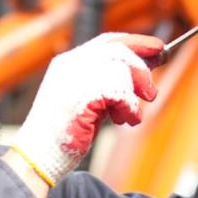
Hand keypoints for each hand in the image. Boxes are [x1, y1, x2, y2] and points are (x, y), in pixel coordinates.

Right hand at [11, 33, 162, 185]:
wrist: (39, 155)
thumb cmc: (64, 132)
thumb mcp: (88, 100)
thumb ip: (109, 83)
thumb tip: (145, 70)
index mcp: (69, 62)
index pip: (108, 41)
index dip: (136, 42)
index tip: (158, 48)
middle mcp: (72, 64)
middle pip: (120, 51)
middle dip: (141, 70)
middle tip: (151, 93)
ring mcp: (76, 78)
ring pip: (123, 72)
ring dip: (133, 97)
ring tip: (127, 116)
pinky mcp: (84, 96)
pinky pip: (122, 95)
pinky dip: (130, 110)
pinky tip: (125, 121)